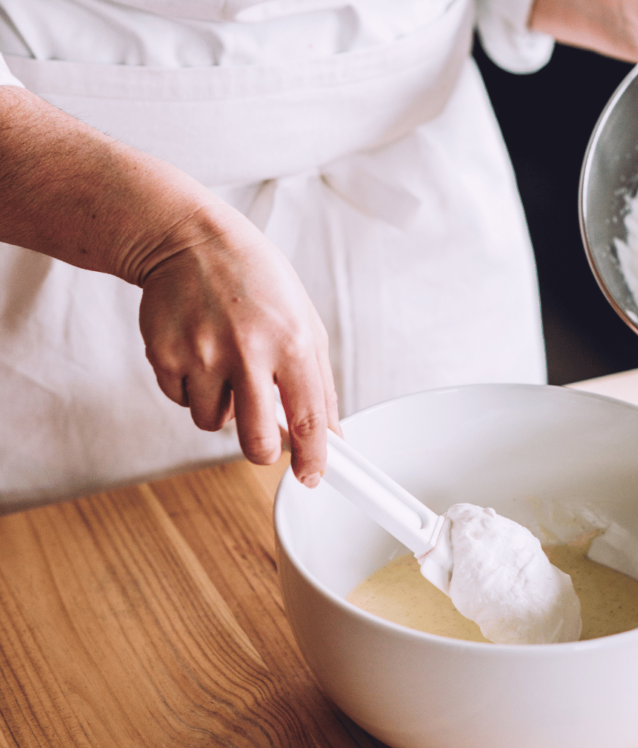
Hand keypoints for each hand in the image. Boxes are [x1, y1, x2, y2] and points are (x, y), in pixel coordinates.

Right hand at [138, 201, 339, 486]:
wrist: (191, 240)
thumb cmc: (257, 281)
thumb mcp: (304, 320)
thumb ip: (319, 384)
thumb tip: (330, 438)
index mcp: (291, 341)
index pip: (309, 420)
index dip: (313, 459)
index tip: (312, 476)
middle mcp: (247, 351)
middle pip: (257, 442)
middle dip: (264, 450)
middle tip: (265, 437)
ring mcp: (201, 354)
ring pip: (213, 423)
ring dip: (222, 407)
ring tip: (225, 363)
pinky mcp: (165, 355)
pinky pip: (181, 401)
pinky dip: (193, 387)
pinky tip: (199, 351)